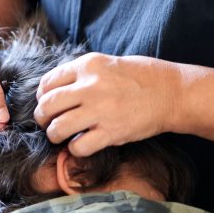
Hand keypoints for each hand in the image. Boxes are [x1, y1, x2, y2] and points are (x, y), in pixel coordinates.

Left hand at [34, 53, 178, 156]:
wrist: (171, 93)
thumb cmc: (140, 77)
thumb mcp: (107, 63)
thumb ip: (81, 74)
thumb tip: (54, 90)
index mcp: (88, 65)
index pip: (48, 82)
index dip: (41, 96)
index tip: (46, 103)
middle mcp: (90, 86)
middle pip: (47, 105)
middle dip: (42, 117)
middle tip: (47, 122)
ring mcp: (100, 110)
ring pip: (57, 128)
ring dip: (54, 134)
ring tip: (60, 135)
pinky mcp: (111, 132)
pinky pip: (78, 146)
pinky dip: (74, 149)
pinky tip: (81, 144)